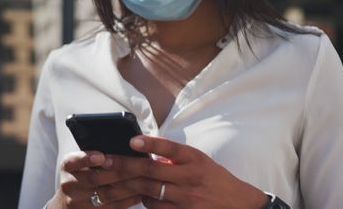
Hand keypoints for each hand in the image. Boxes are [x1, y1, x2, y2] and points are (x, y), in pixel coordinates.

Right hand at [47, 151, 141, 208]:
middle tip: (140, 164)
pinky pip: (114, 207)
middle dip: (120, 171)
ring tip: (146, 177)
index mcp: (68, 166)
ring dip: (129, 185)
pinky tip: (143, 191)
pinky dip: (130, 199)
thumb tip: (127, 145)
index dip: (87, 158)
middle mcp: (69, 184)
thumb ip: (98, 155)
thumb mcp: (82, 163)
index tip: (102, 156)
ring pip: (108, 194)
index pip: (74, 161)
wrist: (70, 203)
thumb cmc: (83, 174)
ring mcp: (79, 202)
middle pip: (95, 178)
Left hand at [101, 136, 268, 208]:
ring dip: (127, 186)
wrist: (238, 205)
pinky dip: (143, 200)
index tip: (131, 141)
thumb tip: (144, 150)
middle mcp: (189, 178)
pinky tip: (134, 195)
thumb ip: (173, 156)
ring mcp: (185, 199)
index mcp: (194, 159)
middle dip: (124, 166)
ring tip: (108, 179)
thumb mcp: (198, 160)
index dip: (150, 144)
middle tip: (104, 162)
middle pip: (150, 172)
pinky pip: (155, 208)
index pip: (170, 148)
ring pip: (148, 192)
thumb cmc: (213, 178)